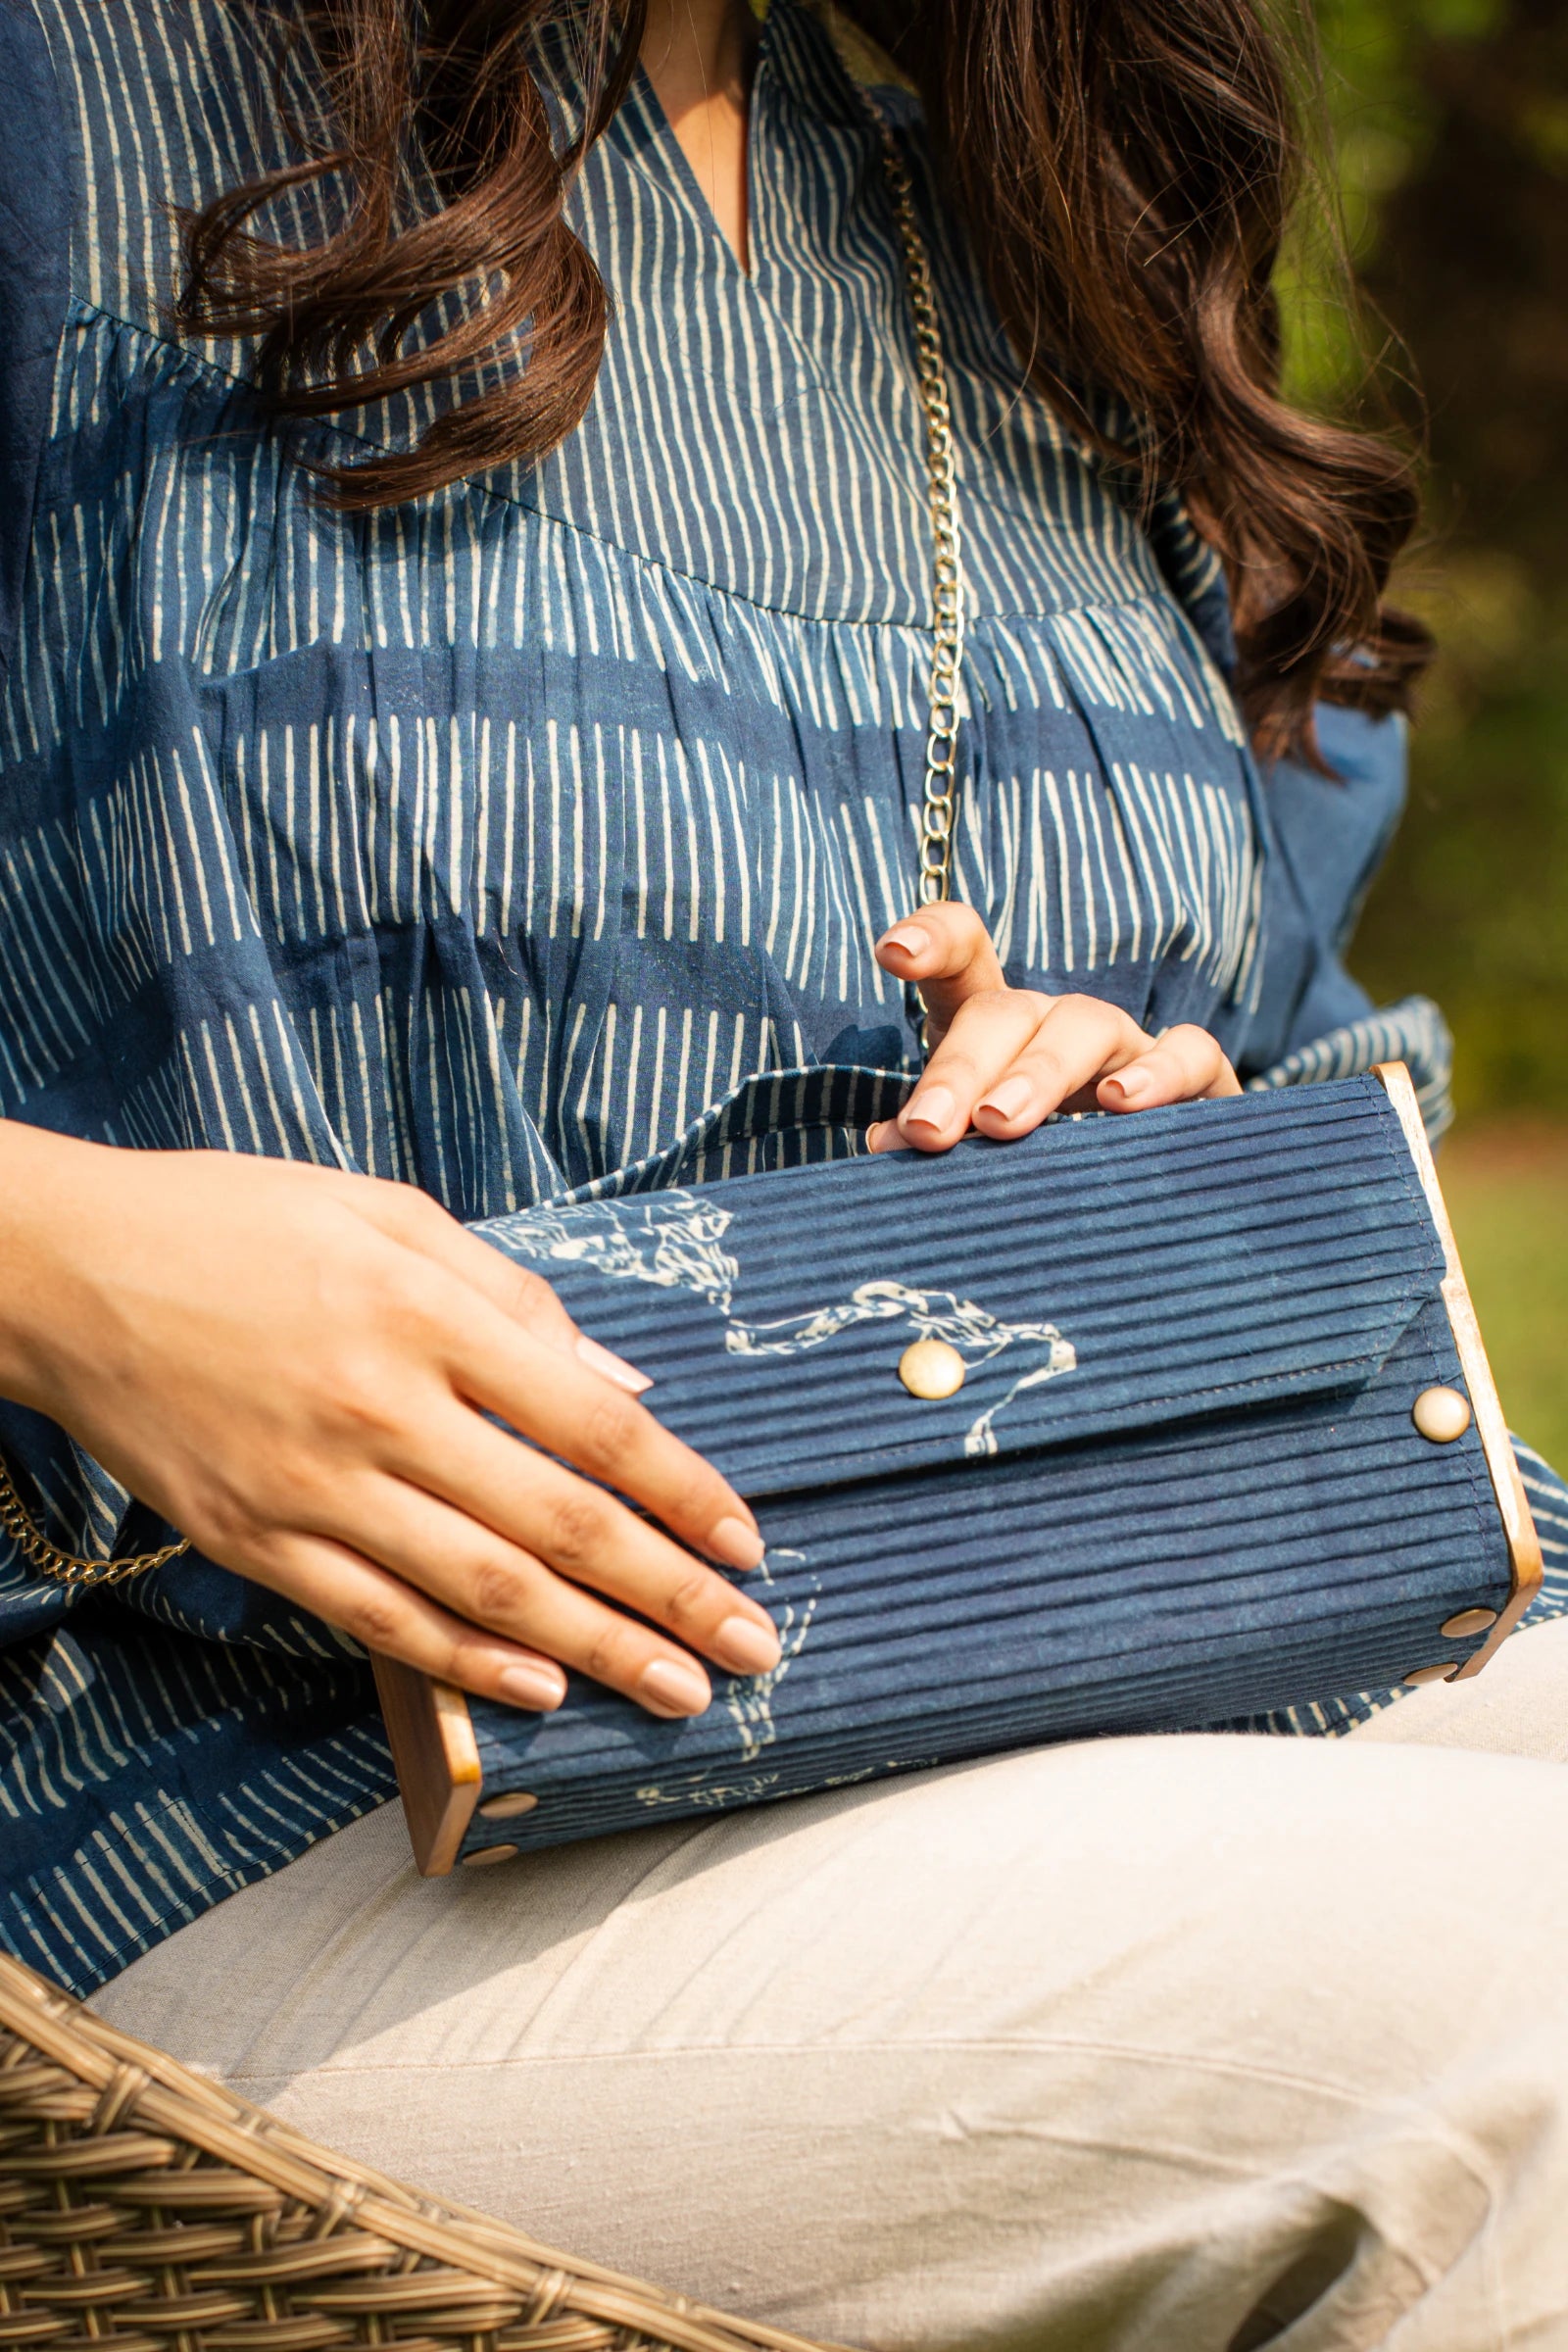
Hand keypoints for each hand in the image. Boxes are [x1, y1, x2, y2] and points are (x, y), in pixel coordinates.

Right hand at [0, 1127, 781, 1718]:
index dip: (682, 1490)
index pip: (591, 1421)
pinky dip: (465, 1661)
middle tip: (754, 1648)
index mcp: (423, 1311)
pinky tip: (538, 1689)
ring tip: (677, 1690)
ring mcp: (312, 1486)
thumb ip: (512, 1295)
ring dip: (594, 1649)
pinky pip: (378, 1618)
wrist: (62, 1272)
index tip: (747, 1541)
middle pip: (557, 1522)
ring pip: (482, 1589)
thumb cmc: (235, 1223)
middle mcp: (378, 1407)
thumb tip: (620, 1382)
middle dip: (669, 1595)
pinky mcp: (255, 1541)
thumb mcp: (386, 1211)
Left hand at [867, 903, 1239, 1152]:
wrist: (1152, 1211)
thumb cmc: (1040, 1176)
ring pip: (1085, 1025)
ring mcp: (1128, 1047)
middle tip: (927, 1132)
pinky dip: (1157, 1072)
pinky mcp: (1199, 1083)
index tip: (894, 954)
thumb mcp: (980, 1153)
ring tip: (1001, 1124)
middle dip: (960, 1070)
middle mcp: (1057, 1026)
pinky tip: (1121, 1103)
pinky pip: (1188, 1053)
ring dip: (1039, 1073)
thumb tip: (885, 1142)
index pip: (965, 959)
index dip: (934, 941)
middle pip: (1006, 1012)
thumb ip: (934, 1139)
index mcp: (996, 1034)